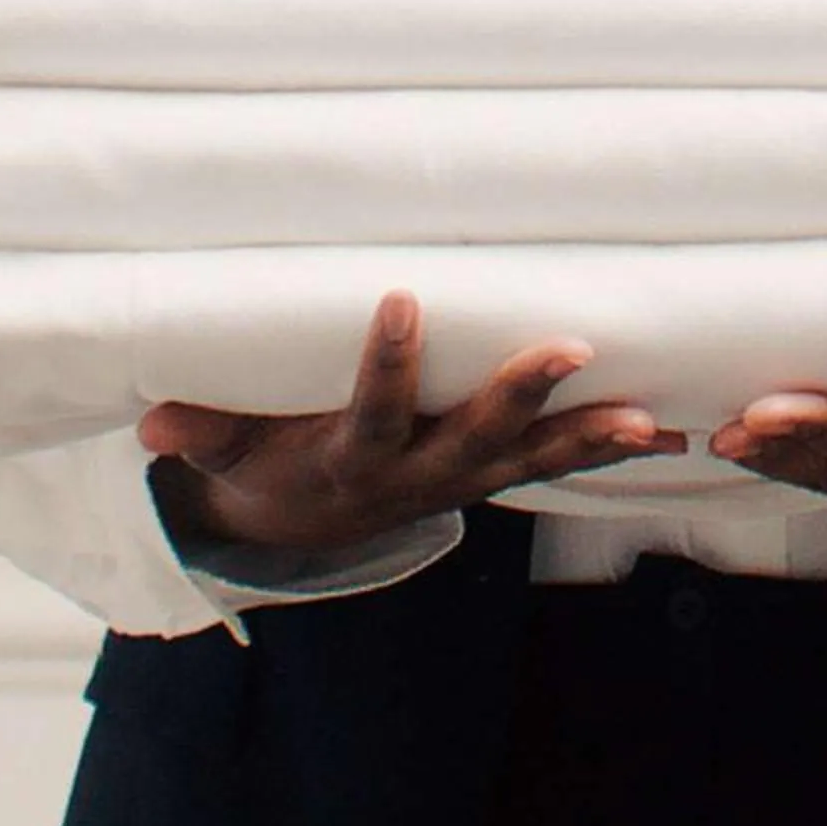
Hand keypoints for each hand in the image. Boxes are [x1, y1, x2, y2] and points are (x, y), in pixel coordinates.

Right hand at [139, 291, 689, 555]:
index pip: (373, 411)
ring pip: (536, 459)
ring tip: (654, 418)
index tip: (400, 300)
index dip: (386, 364)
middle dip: (522, 395)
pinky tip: (675, 430)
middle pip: (476, 437)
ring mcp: (465, 479)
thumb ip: (205, 430)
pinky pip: (558, 463)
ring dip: (595, 437)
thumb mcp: (231, 452)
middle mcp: (420, 476)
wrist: (304, 525)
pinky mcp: (494, 475)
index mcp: (355, 460)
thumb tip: (150, 423)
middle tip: (571, 347)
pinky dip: (611, 448)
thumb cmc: (266, 463)